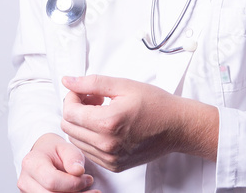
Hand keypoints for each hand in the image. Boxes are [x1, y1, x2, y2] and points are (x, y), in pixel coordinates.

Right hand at [17, 133, 99, 192]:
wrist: (44, 155)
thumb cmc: (56, 151)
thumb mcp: (66, 147)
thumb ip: (73, 157)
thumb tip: (78, 171)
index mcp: (31, 163)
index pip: (52, 181)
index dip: (73, 184)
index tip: (88, 178)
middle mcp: (26, 180)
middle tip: (92, 187)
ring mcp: (27, 192)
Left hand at [60, 74, 217, 172]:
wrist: (177, 127)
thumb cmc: (156, 104)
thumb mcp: (124, 85)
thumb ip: (92, 83)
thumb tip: (68, 81)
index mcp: (108, 123)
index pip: (69, 112)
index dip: (72, 97)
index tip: (84, 91)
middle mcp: (106, 145)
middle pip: (68, 127)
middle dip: (75, 109)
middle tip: (93, 99)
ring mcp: (110, 158)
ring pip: (76, 140)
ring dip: (81, 124)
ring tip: (101, 112)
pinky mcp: (113, 165)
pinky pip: (88, 151)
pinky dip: (90, 137)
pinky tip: (106, 126)